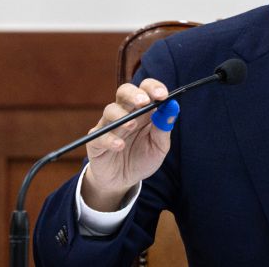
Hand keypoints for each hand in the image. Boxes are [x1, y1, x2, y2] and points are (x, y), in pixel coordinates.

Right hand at [81, 79, 172, 210]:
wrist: (124, 181)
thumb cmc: (143, 158)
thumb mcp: (159, 146)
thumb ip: (164, 127)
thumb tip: (173, 107)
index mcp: (143, 110)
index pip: (146, 89)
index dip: (154, 88)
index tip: (163, 96)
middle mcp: (125, 113)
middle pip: (124, 91)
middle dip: (134, 94)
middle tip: (143, 102)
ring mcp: (109, 125)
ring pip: (110, 110)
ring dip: (121, 116)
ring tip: (131, 126)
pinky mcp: (96, 141)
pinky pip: (99, 135)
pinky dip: (110, 139)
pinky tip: (120, 146)